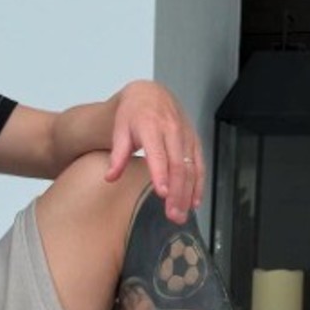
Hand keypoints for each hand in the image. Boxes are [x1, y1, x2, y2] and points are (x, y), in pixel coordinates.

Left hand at [104, 80, 203, 223]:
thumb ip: (117, 154)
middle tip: (173, 215)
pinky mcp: (194, 140)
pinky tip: (194, 202)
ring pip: (191, 168)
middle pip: (178, 165)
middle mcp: (172, 130)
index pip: (158, 153)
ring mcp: (186, 135)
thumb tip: (110, 178)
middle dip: (177, 192)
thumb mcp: (119, 129)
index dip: (161, 174)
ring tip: (181, 215)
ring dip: (188, 193)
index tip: (162, 194)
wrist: (150, 93)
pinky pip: (199, 164)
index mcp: (151, 126)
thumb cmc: (132, 114)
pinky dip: (198, 184)